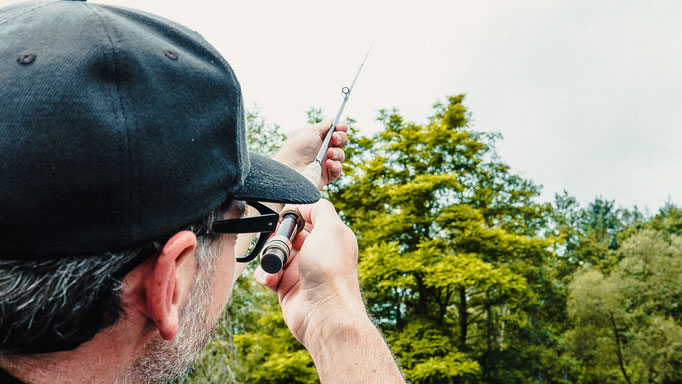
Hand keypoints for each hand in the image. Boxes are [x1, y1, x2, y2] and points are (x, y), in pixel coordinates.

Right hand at [254, 199, 364, 345]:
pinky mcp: (287, 287)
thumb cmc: (330, 271)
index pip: (311, 216)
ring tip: (274, 265)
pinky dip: (266, 274)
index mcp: (332, 237)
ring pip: (275, 253)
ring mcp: (302, 271)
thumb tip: (304, 204)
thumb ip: (320, 208)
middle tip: (277, 241)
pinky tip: (270, 279)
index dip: (297, 214)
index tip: (287, 216)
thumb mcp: (331, 228)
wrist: (324, 314)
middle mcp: (318, 253)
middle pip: (289, 234)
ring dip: (269, 257)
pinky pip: (268, 274)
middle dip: (278, 236)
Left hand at [272, 120, 348, 188]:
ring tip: (329, 153)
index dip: (340, 129)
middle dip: (341, 138)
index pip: (334, 133)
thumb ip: (324, 126)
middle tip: (335, 138)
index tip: (342, 127)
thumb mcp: (310, 131)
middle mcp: (322, 150)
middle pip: (340, 143)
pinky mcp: (326, 176)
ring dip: (338, 152)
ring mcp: (324, 163)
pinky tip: (328, 163)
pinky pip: (337, 170)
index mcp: (318, 139)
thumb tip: (332, 120)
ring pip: (341, 156)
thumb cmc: (297, 148)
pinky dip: (336, 165)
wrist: (290, 168)